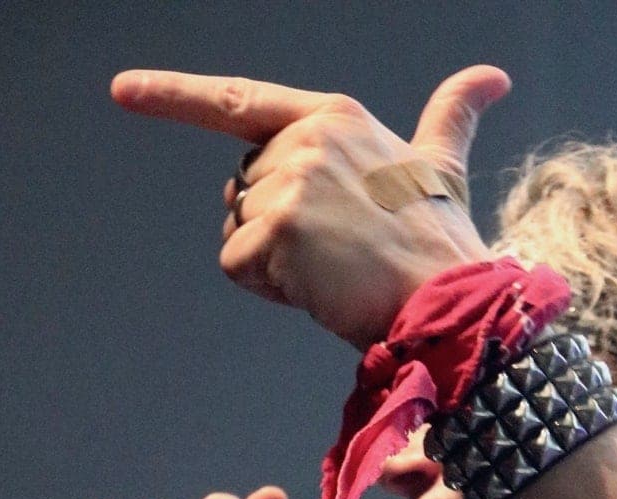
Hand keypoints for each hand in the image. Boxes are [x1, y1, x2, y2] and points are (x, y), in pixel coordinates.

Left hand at [110, 65, 510, 346]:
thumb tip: (493, 77)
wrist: (453, 302)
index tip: (123, 90)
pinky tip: (319, 288)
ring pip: (239, 231)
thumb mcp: (443, 165)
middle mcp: (305, 138)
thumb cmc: (445, 245)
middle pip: (243, 190)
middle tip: (341, 254)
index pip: (239, 101)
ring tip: (337, 271)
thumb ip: (452, 115)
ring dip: (277, 264)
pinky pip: (239, 266)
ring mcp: (290, 180)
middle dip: (277, 231)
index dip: (175, 96)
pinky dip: (270, 288)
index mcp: (333, 116)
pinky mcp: (280, 226)